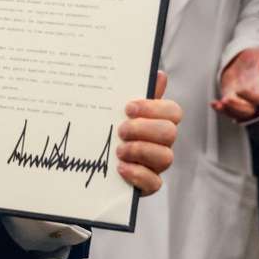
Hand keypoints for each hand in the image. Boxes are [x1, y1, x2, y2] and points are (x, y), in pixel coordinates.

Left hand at [117, 70, 181, 194]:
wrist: (86, 160)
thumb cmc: (105, 128)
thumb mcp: (115, 109)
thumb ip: (136, 93)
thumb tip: (159, 73)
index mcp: (156, 120)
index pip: (173, 111)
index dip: (154, 108)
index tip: (128, 107)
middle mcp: (161, 142)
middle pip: (170, 133)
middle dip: (144, 129)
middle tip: (121, 130)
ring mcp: (155, 164)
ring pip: (166, 157)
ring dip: (140, 151)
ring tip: (118, 150)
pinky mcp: (147, 185)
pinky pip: (154, 183)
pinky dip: (138, 175)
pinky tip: (120, 168)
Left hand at [212, 46, 258, 122]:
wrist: (245, 61)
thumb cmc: (257, 59)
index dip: (253, 97)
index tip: (244, 92)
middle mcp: (253, 99)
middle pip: (248, 111)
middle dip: (238, 108)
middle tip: (227, 100)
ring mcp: (242, 101)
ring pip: (237, 113)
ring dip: (228, 110)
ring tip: (219, 104)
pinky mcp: (231, 100)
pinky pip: (227, 109)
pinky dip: (220, 108)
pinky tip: (214, 104)